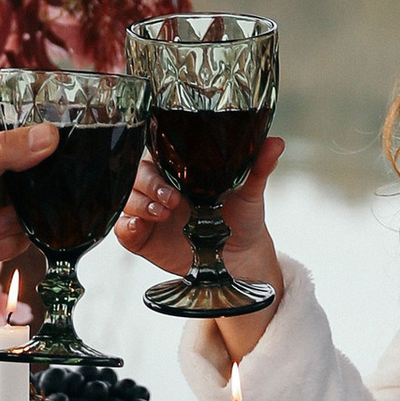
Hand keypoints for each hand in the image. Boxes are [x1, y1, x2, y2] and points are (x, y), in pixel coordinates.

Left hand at [0, 105, 56, 309]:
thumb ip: (9, 150)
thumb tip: (51, 134)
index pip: (8, 116)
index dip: (32, 123)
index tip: (57, 134)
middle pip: (27, 164)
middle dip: (29, 186)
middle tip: (32, 193)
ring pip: (27, 203)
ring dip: (13, 221)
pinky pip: (19, 233)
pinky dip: (5, 242)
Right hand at [116, 131, 284, 360]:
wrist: (240, 258)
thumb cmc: (242, 217)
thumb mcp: (251, 191)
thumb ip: (257, 167)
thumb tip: (276, 142)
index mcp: (179, 171)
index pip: (156, 154)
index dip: (158, 161)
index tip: (175, 176)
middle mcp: (160, 188)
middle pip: (135, 175)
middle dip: (148, 185)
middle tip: (172, 200)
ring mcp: (149, 212)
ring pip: (126, 198)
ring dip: (139, 204)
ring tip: (162, 214)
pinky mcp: (143, 238)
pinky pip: (123, 229)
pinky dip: (125, 226)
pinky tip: (139, 227)